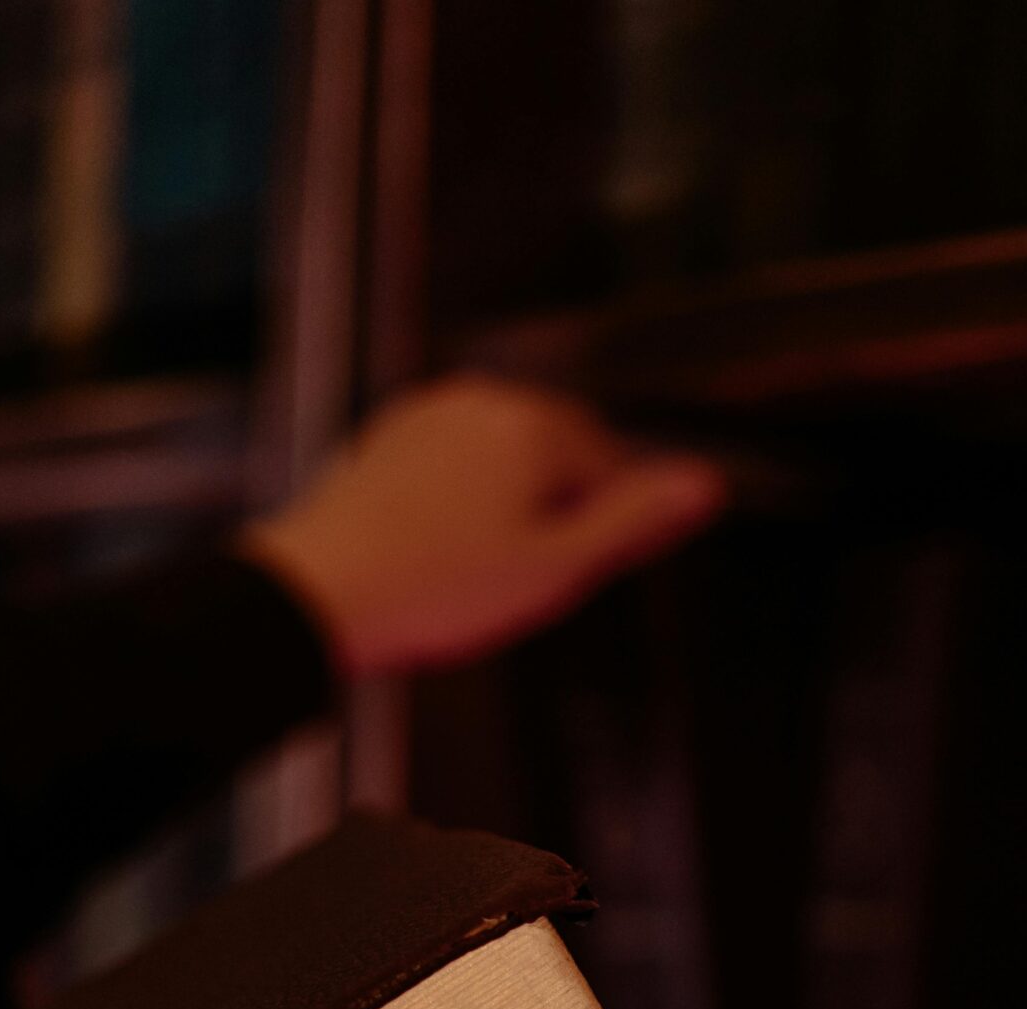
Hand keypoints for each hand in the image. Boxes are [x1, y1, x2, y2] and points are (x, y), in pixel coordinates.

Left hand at [237, 376, 727, 676]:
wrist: (322, 591)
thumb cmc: (440, 587)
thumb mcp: (557, 567)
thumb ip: (634, 521)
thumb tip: (704, 485)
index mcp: (537, 425)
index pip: (611, 465)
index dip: (601, 525)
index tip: (569, 571)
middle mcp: (486, 400)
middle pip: (557, 451)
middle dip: (554, 506)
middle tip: (521, 577)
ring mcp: (431, 411)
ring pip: (503, 455)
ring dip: (507, 501)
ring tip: (475, 567)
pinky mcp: (390, 434)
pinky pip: (452, 460)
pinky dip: (459, 498)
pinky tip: (438, 548)